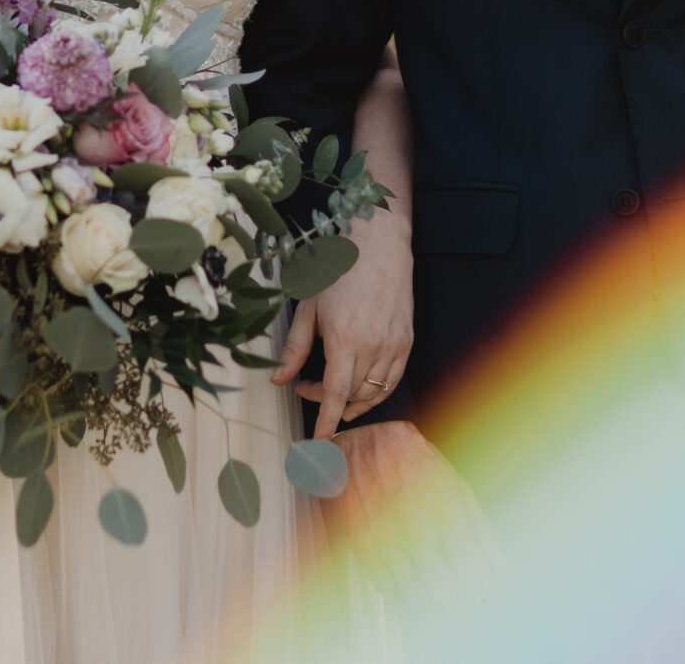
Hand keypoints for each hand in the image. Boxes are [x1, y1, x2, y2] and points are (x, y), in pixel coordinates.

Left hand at [272, 208, 412, 436]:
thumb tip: (278, 380)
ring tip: (329, 387)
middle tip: (306, 385)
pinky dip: (375, 391)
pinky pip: (392, 379)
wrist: (379, 244)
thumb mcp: (308, 307)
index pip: (334, 395)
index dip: (325, 422)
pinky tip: (359, 388)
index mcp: (345, 340)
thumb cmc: (340, 270)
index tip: (318, 441)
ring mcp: (394, 345)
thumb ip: (295, 348)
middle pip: (350, 395)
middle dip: (326, 401)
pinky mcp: (406, 341)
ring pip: (372, 392)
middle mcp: (373, 347)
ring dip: (349, 399)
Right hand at [325, 421, 501, 599]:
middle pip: (443, 591)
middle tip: (445, 571)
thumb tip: (500, 566)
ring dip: (422, 587)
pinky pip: (386, 587)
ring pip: (414, 594)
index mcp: (449, 513)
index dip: (475, 580)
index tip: (471, 574)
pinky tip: (400, 562)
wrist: (369, 444)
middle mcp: (419, 528)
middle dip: (449, 585)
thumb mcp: (458, 488)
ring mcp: (388, 538)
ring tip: (422, 567)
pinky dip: (396, 581)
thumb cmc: (418, 464)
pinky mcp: (363, 544)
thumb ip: (481, 530)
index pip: (472, 575)